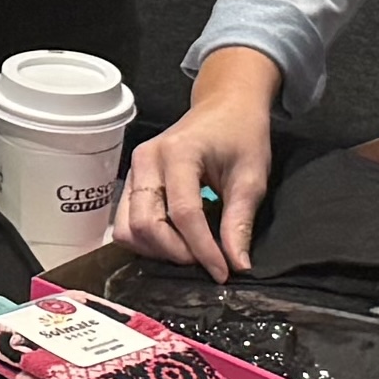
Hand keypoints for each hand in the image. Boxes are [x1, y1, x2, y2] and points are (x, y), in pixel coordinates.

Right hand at [118, 57, 280, 270]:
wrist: (225, 106)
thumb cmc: (241, 134)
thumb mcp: (251, 176)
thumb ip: (240, 221)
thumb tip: (237, 263)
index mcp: (178, 152)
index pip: (183, 214)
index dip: (203, 249)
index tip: (223, 271)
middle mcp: (147, 160)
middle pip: (146, 224)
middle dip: (176, 252)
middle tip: (207, 261)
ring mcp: (134, 169)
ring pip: (129, 227)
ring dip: (158, 250)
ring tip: (191, 251)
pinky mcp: (132, 180)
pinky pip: (127, 221)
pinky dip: (148, 240)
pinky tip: (175, 240)